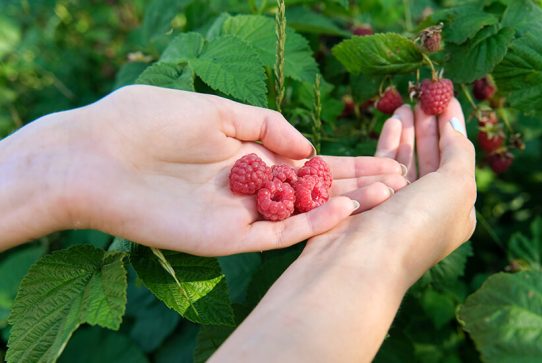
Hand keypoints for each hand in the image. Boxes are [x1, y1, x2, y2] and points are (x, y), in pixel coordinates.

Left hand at [0, 85, 407, 254]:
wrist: (96, 156)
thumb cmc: (147, 121)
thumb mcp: (216, 110)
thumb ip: (265, 125)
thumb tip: (308, 145)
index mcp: (249, 154)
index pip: (309, 161)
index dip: (347, 161)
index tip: (387, 158)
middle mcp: (252, 187)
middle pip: (315, 189)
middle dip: (358, 185)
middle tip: (401, 183)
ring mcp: (242, 215)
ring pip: (304, 214)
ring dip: (346, 207)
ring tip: (387, 197)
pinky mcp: (229, 238)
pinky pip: (278, 234)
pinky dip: (312, 225)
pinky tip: (345, 212)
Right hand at [212, 99, 475, 361]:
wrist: (361, 261)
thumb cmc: (416, 225)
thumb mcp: (455, 186)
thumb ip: (459, 151)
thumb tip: (455, 124)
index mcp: (455, 212)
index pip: (457, 161)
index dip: (452, 129)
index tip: (447, 99)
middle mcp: (425, 210)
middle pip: (429, 159)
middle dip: (428, 127)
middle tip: (425, 95)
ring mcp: (393, 206)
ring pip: (402, 159)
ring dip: (407, 131)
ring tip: (407, 102)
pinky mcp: (365, 200)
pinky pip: (378, 166)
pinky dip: (386, 142)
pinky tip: (392, 120)